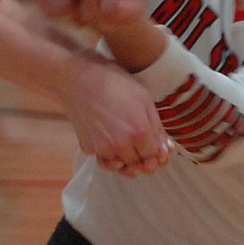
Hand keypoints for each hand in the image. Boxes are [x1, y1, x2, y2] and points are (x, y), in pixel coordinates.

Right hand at [58, 51, 169, 175]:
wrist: (79, 79)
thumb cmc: (113, 82)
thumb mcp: (144, 98)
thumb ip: (156, 126)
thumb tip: (164, 149)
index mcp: (139, 131)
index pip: (154, 156)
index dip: (158, 153)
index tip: (156, 147)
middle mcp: (121, 144)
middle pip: (138, 163)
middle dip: (144, 159)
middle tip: (142, 147)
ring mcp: (102, 148)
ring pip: (121, 165)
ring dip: (127, 161)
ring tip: (128, 147)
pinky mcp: (88, 147)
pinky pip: (104, 159)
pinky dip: (110, 157)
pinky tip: (112, 145)